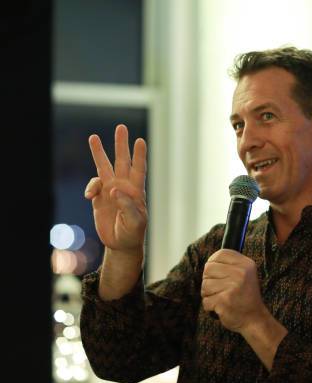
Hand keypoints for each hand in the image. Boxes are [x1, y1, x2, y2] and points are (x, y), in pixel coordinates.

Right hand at [84, 124, 147, 253]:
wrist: (121, 244)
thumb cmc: (133, 232)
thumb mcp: (135, 221)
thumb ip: (127, 205)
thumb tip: (113, 190)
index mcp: (137, 190)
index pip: (139, 169)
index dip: (139, 155)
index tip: (140, 141)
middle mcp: (124, 186)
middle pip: (122, 161)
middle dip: (121, 144)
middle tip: (121, 127)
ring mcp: (111, 190)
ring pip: (104, 167)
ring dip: (99, 153)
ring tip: (94, 137)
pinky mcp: (99, 198)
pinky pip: (93, 186)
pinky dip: (90, 187)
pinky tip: (89, 196)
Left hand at [201, 249, 267, 332]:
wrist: (255, 319)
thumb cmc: (246, 296)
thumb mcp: (246, 275)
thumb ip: (230, 265)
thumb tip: (209, 261)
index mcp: (246, 264)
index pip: (221, 254)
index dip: (213, 261)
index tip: (215, 271)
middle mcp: (241, 273)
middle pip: (208, 268)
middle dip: (209, 280)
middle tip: (219, 288)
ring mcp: (232, 287)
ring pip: (205, 285)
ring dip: (209, 294)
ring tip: (221, 298)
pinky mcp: (224, 301)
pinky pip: (206, 300)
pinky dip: (210, 306)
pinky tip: (221, 307)